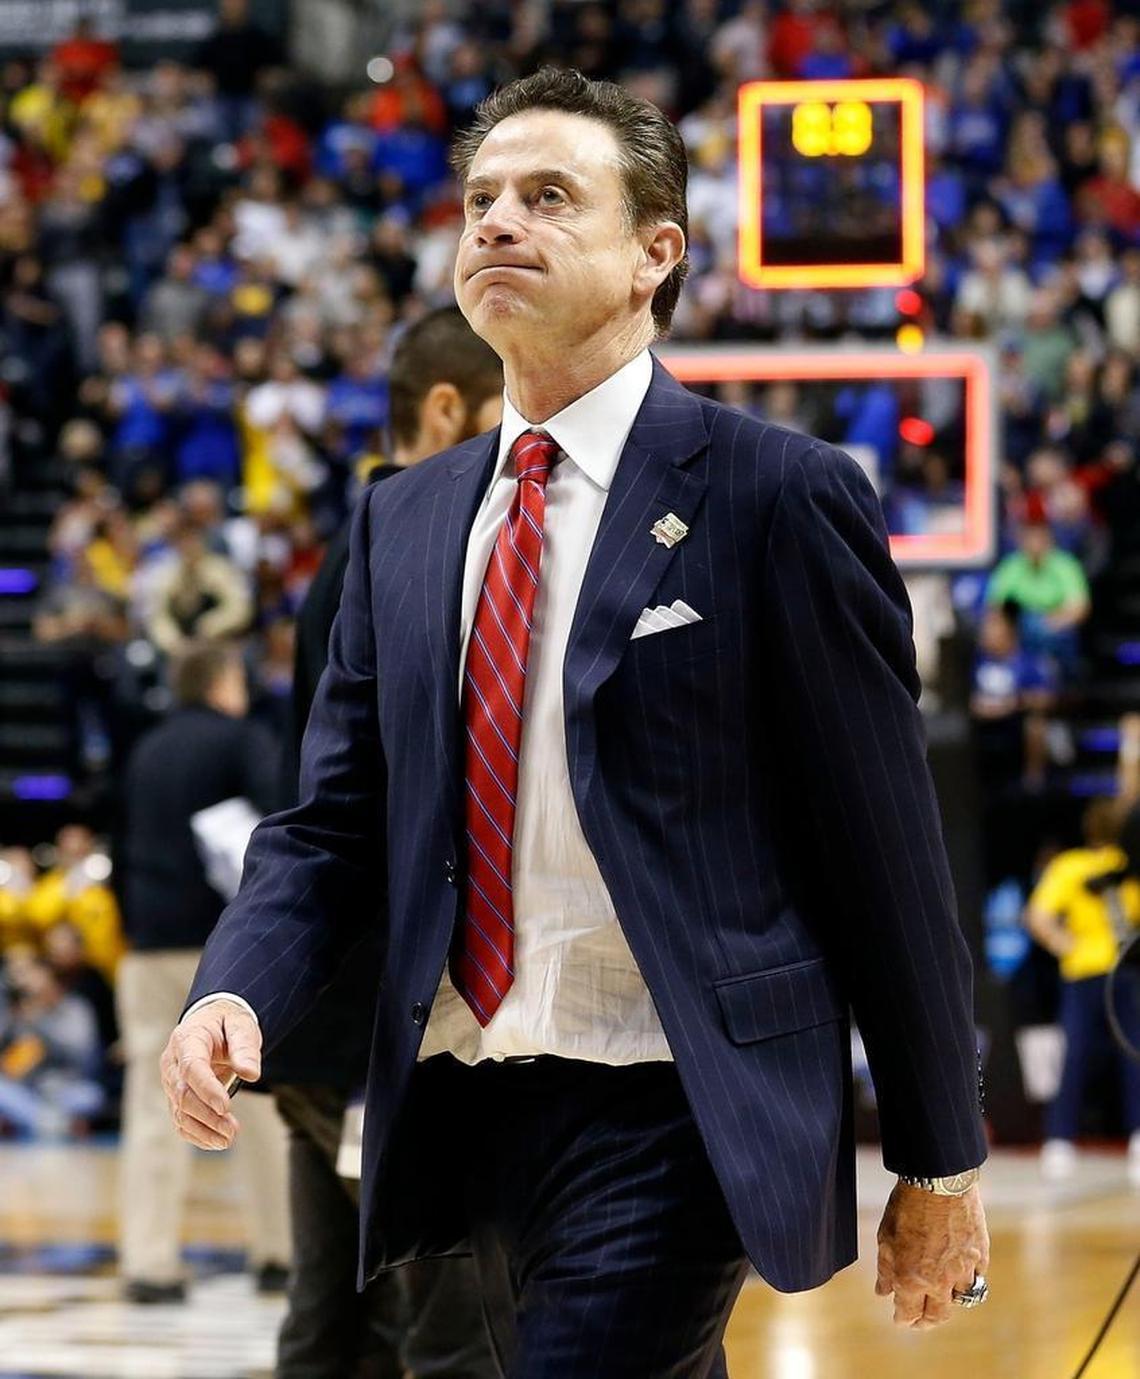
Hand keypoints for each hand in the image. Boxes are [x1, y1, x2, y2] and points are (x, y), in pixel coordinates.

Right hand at [159, 1000, 261, 1150]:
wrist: (211, 1024)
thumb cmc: (227, 1023)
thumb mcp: (241, 1024)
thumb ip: (245, 1046)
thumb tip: (251, 1074)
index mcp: (187, 1039)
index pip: (191, 1067)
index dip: (206, 1089)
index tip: (226, 1107)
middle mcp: (172, 1063)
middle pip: (183, 1094)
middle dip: (207, 1115)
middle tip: (233, 1130)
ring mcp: (170, 1082)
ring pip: (180, 1112)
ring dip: (204, 1130)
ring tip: (229, 1139)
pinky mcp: (175, 1098)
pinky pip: (181, 1121)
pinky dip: (197, 1135)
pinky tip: (217, 1142)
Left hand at [875, 1181, 989, 1328]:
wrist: (939, 1181)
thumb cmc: (907, 1206)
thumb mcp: (885, 1237)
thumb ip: (885, 1269)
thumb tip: (883, 1292)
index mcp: (912, 1279)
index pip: (909, 1314)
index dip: (903, 1319)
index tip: (900, 1319)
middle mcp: (940, 1282)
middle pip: (938, 1316)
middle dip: (927, 1322)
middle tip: (921, 1321)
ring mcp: (964, 1270)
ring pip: (960, 1299)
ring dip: (949, 1299)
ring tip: (940, 1296)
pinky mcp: (981, 1255)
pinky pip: (976, 1277)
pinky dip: (968, 1279)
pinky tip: (961, 1274)